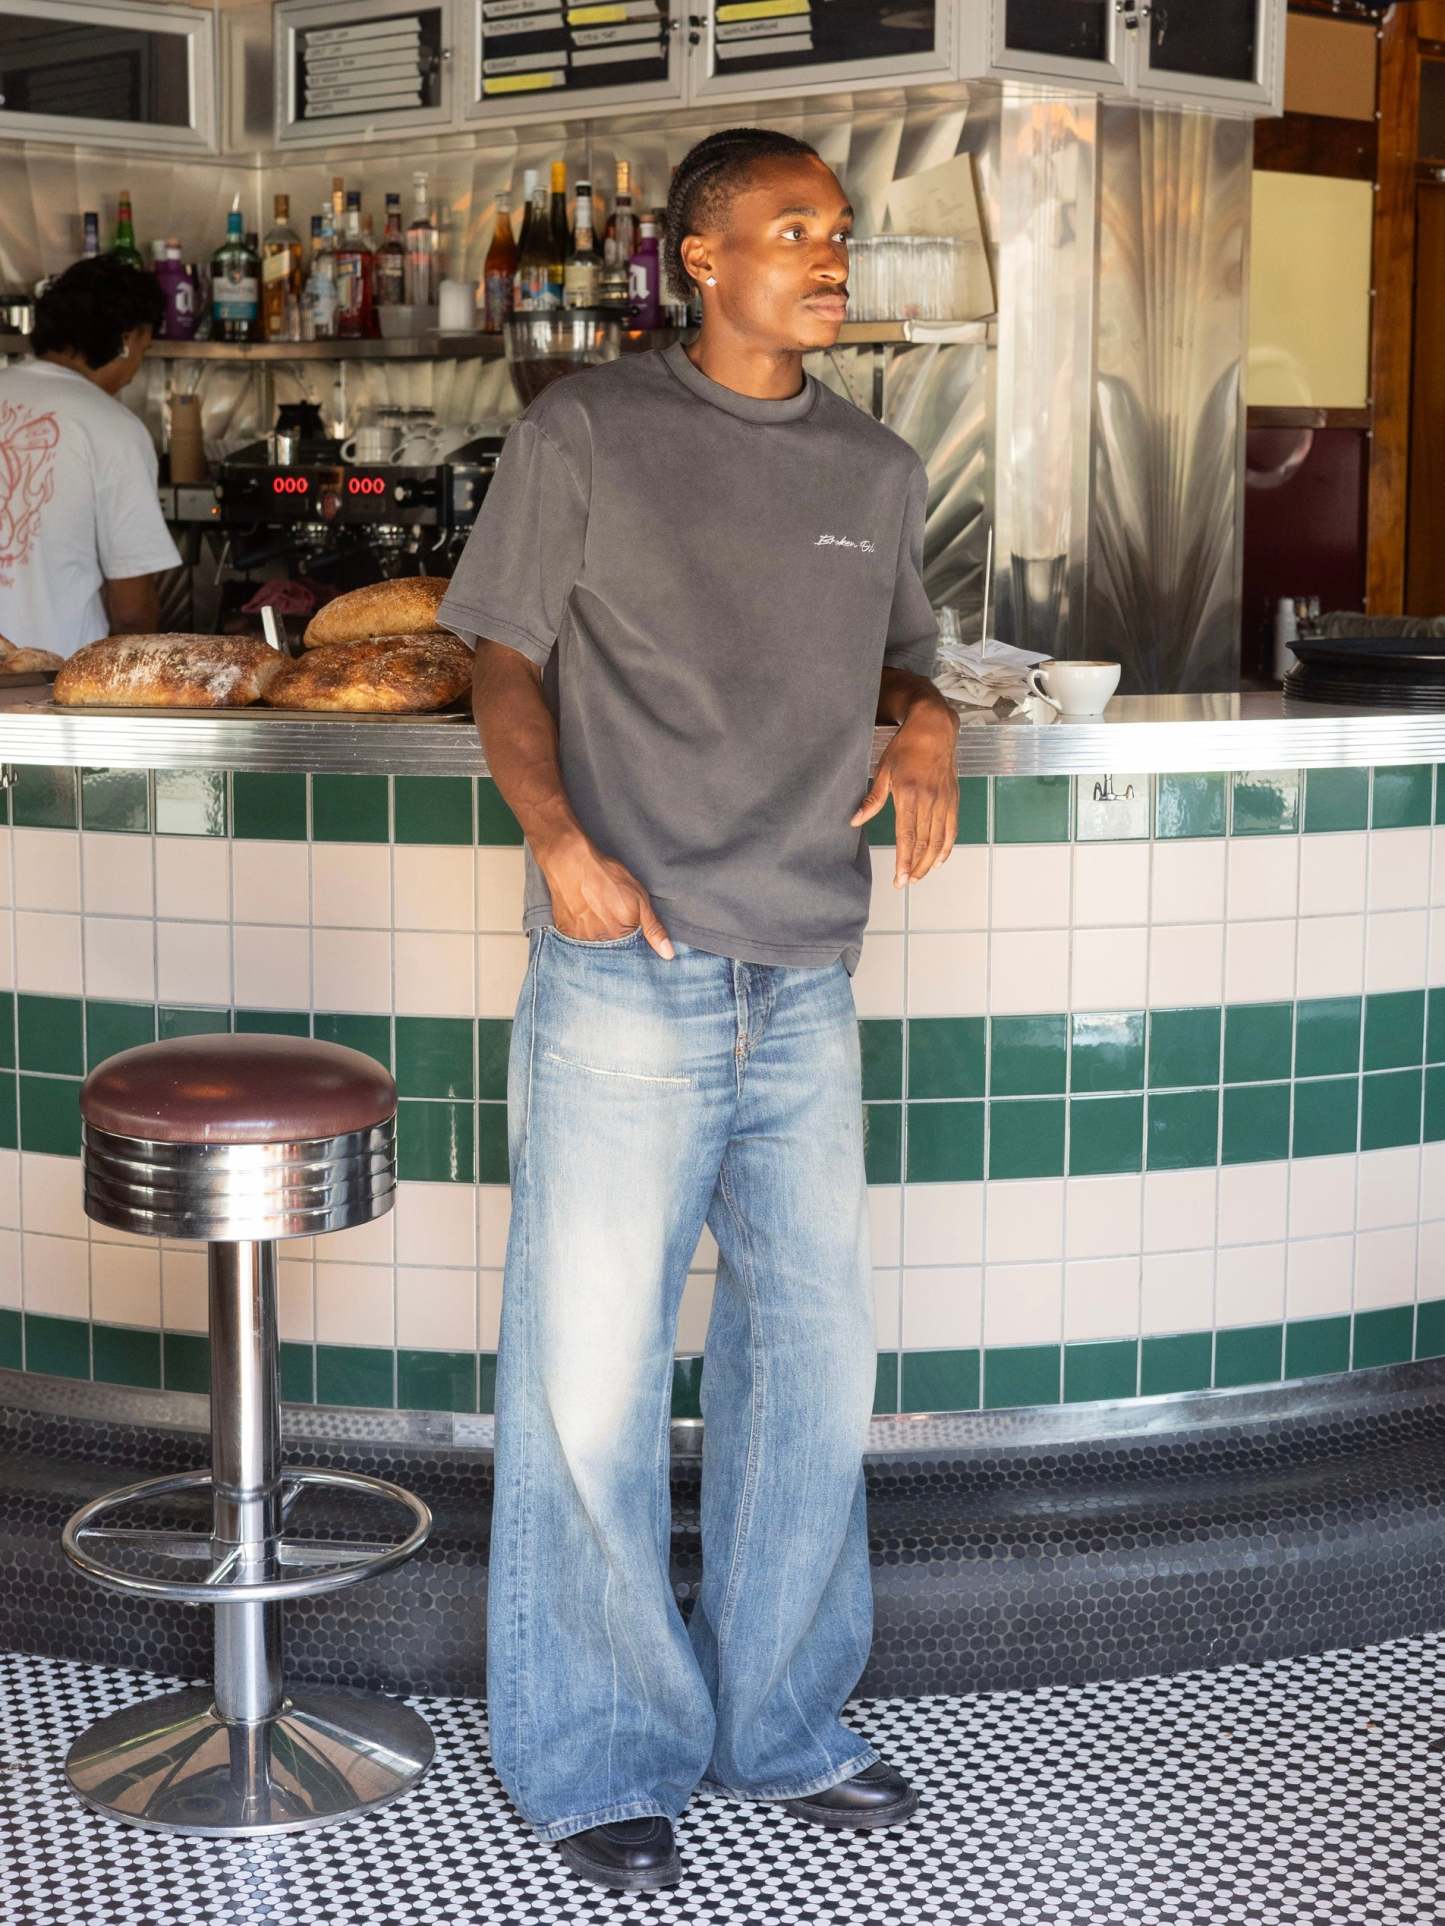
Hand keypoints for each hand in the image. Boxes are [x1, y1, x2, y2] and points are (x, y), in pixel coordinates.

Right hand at [537, 828, 674, 957]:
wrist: (570, 862)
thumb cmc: (607, 876)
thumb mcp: (639, 899)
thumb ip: (653, 928)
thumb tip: (668, 954)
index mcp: (622, 935)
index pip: (631, 953)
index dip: (632, 943)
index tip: (629, 930)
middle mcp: (600, 942)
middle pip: (612, 952)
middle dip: (615, 941)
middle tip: (609, 915)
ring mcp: (580, 938)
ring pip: (594, 947)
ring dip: (598, 937)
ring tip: (596, 914)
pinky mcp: (565, 932)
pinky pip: (576, 941)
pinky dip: (582, 932)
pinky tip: (584, 916)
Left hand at [850, 702, 958, 886]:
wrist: (934, 729)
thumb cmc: (906, 747)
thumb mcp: (883, 770)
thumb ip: (872, 800)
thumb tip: (855, 821)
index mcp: (910, 794)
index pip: (907, 836)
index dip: (904, 861)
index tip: (900, 879)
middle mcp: (930, 801)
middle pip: (924, 843)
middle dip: (915, 867)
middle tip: (905, 883)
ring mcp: (944, 801)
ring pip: (939, 840)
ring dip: (929, 862)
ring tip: (918, 876)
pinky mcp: (953, 799)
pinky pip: (952, 829)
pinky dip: (947, 848)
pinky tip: (938, 860)